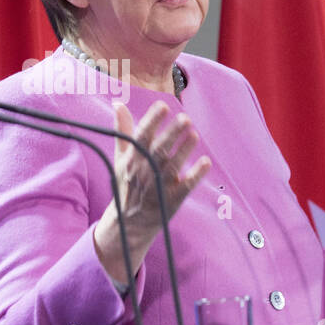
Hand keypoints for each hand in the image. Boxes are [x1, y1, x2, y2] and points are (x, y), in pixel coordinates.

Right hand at [93, 100, 210, 286]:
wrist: (129, 221)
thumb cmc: (128, 183)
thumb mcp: (122, 157)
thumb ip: (123, 130)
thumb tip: (118, 103)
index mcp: (132, 159)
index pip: (142, 136)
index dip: (152, 121)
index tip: (162, 106)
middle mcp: (144, 172)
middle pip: (159, 150)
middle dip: (171, 134)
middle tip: (185, 118)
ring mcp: (158, 186)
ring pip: (172, 166)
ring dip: (184, 150)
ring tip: (194, 134)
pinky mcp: (173, 199)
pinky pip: (185, 186)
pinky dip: (195, 175)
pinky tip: (206, 162)